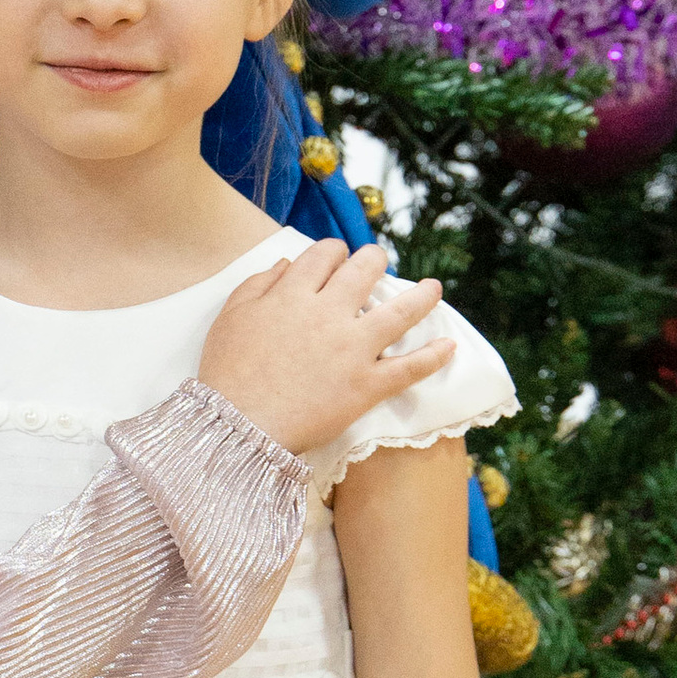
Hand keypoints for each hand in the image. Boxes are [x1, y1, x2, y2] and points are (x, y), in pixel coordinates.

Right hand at [198, 239, 451, 452]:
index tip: (336, 258)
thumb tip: (287, 264)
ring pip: (400, 312)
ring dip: (422, 297)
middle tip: (378, 263)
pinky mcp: (367, 385)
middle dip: (375, 260)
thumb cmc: (227, 373)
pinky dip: (433, 357)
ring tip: (434, 289)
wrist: (239, 426)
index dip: (334, 251)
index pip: (325, 255)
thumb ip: (258, 284)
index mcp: (294, 294)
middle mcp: (329, 313)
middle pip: (365, 270)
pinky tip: (449, 347)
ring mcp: (353, 349)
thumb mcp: (230, 318)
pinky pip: (409, 368)